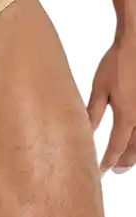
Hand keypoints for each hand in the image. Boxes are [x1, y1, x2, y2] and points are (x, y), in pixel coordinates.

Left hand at [87, 34, 135, 171]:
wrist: (134, 47)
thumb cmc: (116, 65)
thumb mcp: (99, 88)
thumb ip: (94, 111)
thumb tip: (86, 129)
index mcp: (127, 116)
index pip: (118, 146)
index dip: (109, 159)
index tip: (102, 169)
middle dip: (126, 160)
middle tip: (115, 165)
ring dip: (134, 150)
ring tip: (123, 156)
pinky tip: (131, 135)